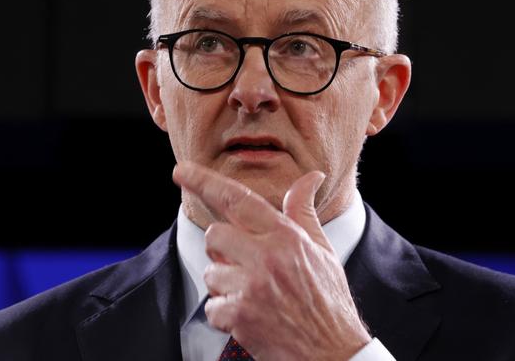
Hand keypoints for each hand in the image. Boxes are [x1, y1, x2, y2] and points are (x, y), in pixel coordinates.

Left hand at [172, 161, 371, 360]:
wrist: (333, 352)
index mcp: (286, 236)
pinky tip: (249, 317)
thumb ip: (303, 211)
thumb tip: (309, 177)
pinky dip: (224, 315)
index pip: (238, 199)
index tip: (180, 171)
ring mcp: (252, 286)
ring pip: (210, 271)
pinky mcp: (241, 316)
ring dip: (224, 285)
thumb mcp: (321, 250)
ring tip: (253, 296)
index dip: (205, 182)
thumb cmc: (328, 300)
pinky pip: (211, 306)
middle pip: (214, 235)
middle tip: (242, 265)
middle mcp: (267, 256)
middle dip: (221, 249)